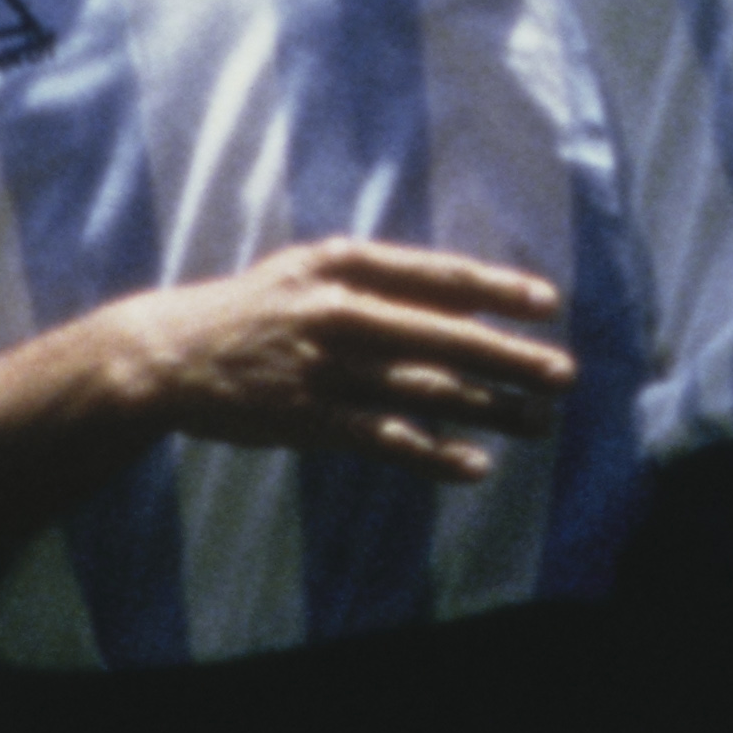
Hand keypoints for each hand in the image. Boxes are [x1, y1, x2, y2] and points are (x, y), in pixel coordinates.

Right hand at [106, 237, 572, 480]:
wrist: (168, 354)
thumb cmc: (254, 310)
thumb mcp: (310, 273)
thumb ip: (380, 282)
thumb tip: (463, 303)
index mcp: (344, 266)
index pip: (438, 275)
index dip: (498, 289)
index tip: (548, 303)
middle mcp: (340, 312)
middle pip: (445, 336)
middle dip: (512, 356)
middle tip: (564, 374)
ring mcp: (326, 369)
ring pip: (426, 390)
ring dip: (489, 407)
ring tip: (537, 422)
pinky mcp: (311, 420)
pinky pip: (387, 439)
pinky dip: (435, 454)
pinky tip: (475, 466)